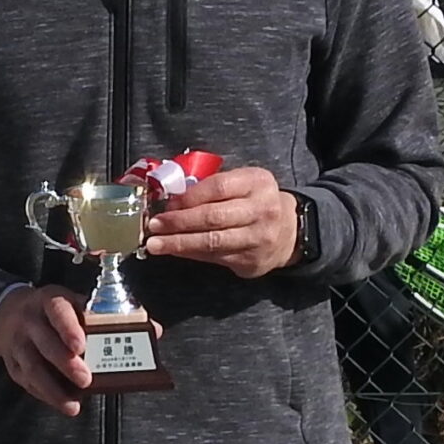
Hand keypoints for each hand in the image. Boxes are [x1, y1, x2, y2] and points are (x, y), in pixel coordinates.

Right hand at [0, 284, 91, 416]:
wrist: (8, 313)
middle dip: (66, 365)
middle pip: (45, 344)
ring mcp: (18, 343)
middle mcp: (30, 321)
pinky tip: (61, 402)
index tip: (80, 347)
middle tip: (86, 380)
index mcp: (49, 301)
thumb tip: (139, 325)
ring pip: (32, 369)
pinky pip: (27, 382)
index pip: (58, 312)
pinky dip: (45, 395)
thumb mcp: (71, 302)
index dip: (68, 330)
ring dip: (53, 389)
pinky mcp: (12, 364)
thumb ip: (95, 315)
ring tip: (72, 404)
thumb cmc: (52, 312)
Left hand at [143, 165, 299, 278]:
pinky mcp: (251, 260)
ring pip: (212, 241)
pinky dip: (190, 254)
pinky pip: (214, 258)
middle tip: (153, 225)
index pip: (219, 187)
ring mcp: (258, 237)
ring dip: (179, 243)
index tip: (166, 203)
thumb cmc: (254, 202)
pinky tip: (173, 251)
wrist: (289, 232)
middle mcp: (262, 209)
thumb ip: (214, 187)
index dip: (189, 196)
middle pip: (213, 217)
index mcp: (258, 182)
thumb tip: (171, 200)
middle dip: (179, 222)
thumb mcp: (243, 183)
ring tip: (155, 243)